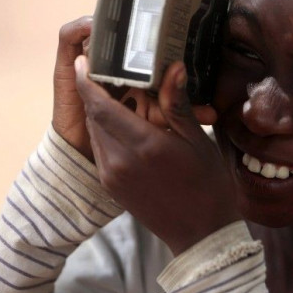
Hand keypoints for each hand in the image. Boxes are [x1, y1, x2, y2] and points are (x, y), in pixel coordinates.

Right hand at [51, 0, 211, 160]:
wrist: (91, 150)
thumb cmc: (128, 127)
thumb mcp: (161, 116)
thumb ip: (183, 109)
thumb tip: (213, 111)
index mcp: (143, 49)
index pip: (159, 10)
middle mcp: (119, 42)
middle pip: (135, 0)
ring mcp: (94, 47)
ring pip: (106, 10)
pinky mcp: (70, 60)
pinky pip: (71, 35)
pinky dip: (84, 25)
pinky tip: (98, 22)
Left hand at [75, 55, 239, 254]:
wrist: (200, 234)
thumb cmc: (206, 184)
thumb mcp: (196, 140)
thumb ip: (177, 104)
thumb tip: (173, 67)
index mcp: (142, 146)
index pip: (101, 106)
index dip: (89, 80)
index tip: (85, 59)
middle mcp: (119, 161)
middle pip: (95, 116)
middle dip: (100, 92)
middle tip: (114, 73)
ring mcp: (111, 176)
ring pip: (96, 132)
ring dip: (104, 112)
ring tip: (126, 97)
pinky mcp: (110, 186)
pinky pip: (101, 149)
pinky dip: (109, 131)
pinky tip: (129, 125)